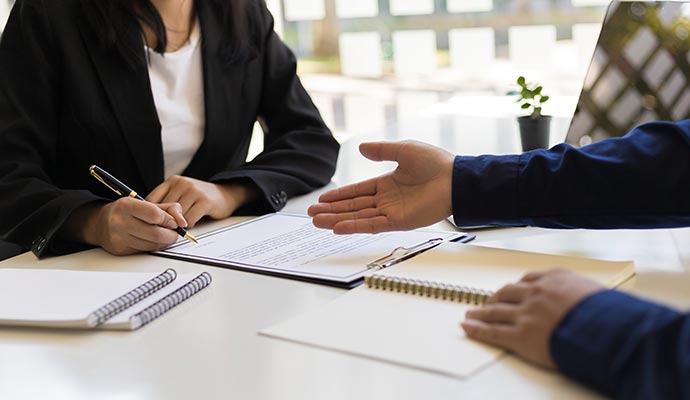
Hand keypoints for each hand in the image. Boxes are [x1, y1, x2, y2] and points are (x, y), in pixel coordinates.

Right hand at [63, 198, 187, 254]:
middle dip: (171, 235)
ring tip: (163, 235)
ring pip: (152, 245)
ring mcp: (119, 237)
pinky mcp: (120, 250)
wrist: (101, 223)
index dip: (169, 220)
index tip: (174, 222)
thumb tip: (182, 222)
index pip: (155, 215)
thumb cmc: (126, 211)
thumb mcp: (145, 203)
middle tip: (174, 232)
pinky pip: (145, 251)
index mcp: (127, 206)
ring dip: (163, 242)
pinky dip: (153, 247)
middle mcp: (120, 222)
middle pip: (156, 234)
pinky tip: (151, 240)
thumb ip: (168, 209)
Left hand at [146, 176, 256, 227]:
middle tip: (168, 228)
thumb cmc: (200, 198)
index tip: (152, 223)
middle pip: (163, 209)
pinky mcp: (205, 201)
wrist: (225, 194)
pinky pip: (189, 220)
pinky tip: (192, 222)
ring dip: (178, 224)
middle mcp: (182, 183)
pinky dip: (188, 225)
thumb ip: (166, 202)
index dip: (150, 214)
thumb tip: (147, 217)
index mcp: (173, 181)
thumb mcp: (180, 194)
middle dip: (164, 222)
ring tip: (182, 223)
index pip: (152, 199)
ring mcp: (194, 191)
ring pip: (176, 216)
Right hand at [308, 140, 454, 233]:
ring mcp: (392, 212)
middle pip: (353, 206)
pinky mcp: (399, 222)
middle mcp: (387, 200)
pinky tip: (338, 227)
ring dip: (337, 220)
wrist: (455, 179)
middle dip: (332, 210)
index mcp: (387, 184)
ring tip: (316, 222)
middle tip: (312, 213)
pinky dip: (354, 227)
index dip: (339, 195)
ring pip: (358, 217)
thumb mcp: (403, 150)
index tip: (322, 198)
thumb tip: (360, 147)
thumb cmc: (435, 163)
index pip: (357, 191)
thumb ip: (381, 151)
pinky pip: (372, 225)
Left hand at [461, 269, 602, 367]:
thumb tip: (584, 302)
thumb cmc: (609, 315)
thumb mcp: (597, 293)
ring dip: (481, 312)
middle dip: (496, 298)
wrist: (608, 331)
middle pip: (508, 292)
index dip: (517, 287)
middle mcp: (536, 292)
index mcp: (554, 278)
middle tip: (489, 302)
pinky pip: (492, 332)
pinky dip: (477, 329)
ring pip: (495, 311)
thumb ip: (581, 294)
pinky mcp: (520, 335)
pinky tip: (468, 327)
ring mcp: (525, 313)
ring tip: (471, 314)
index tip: (512, 290)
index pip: (528, 279)